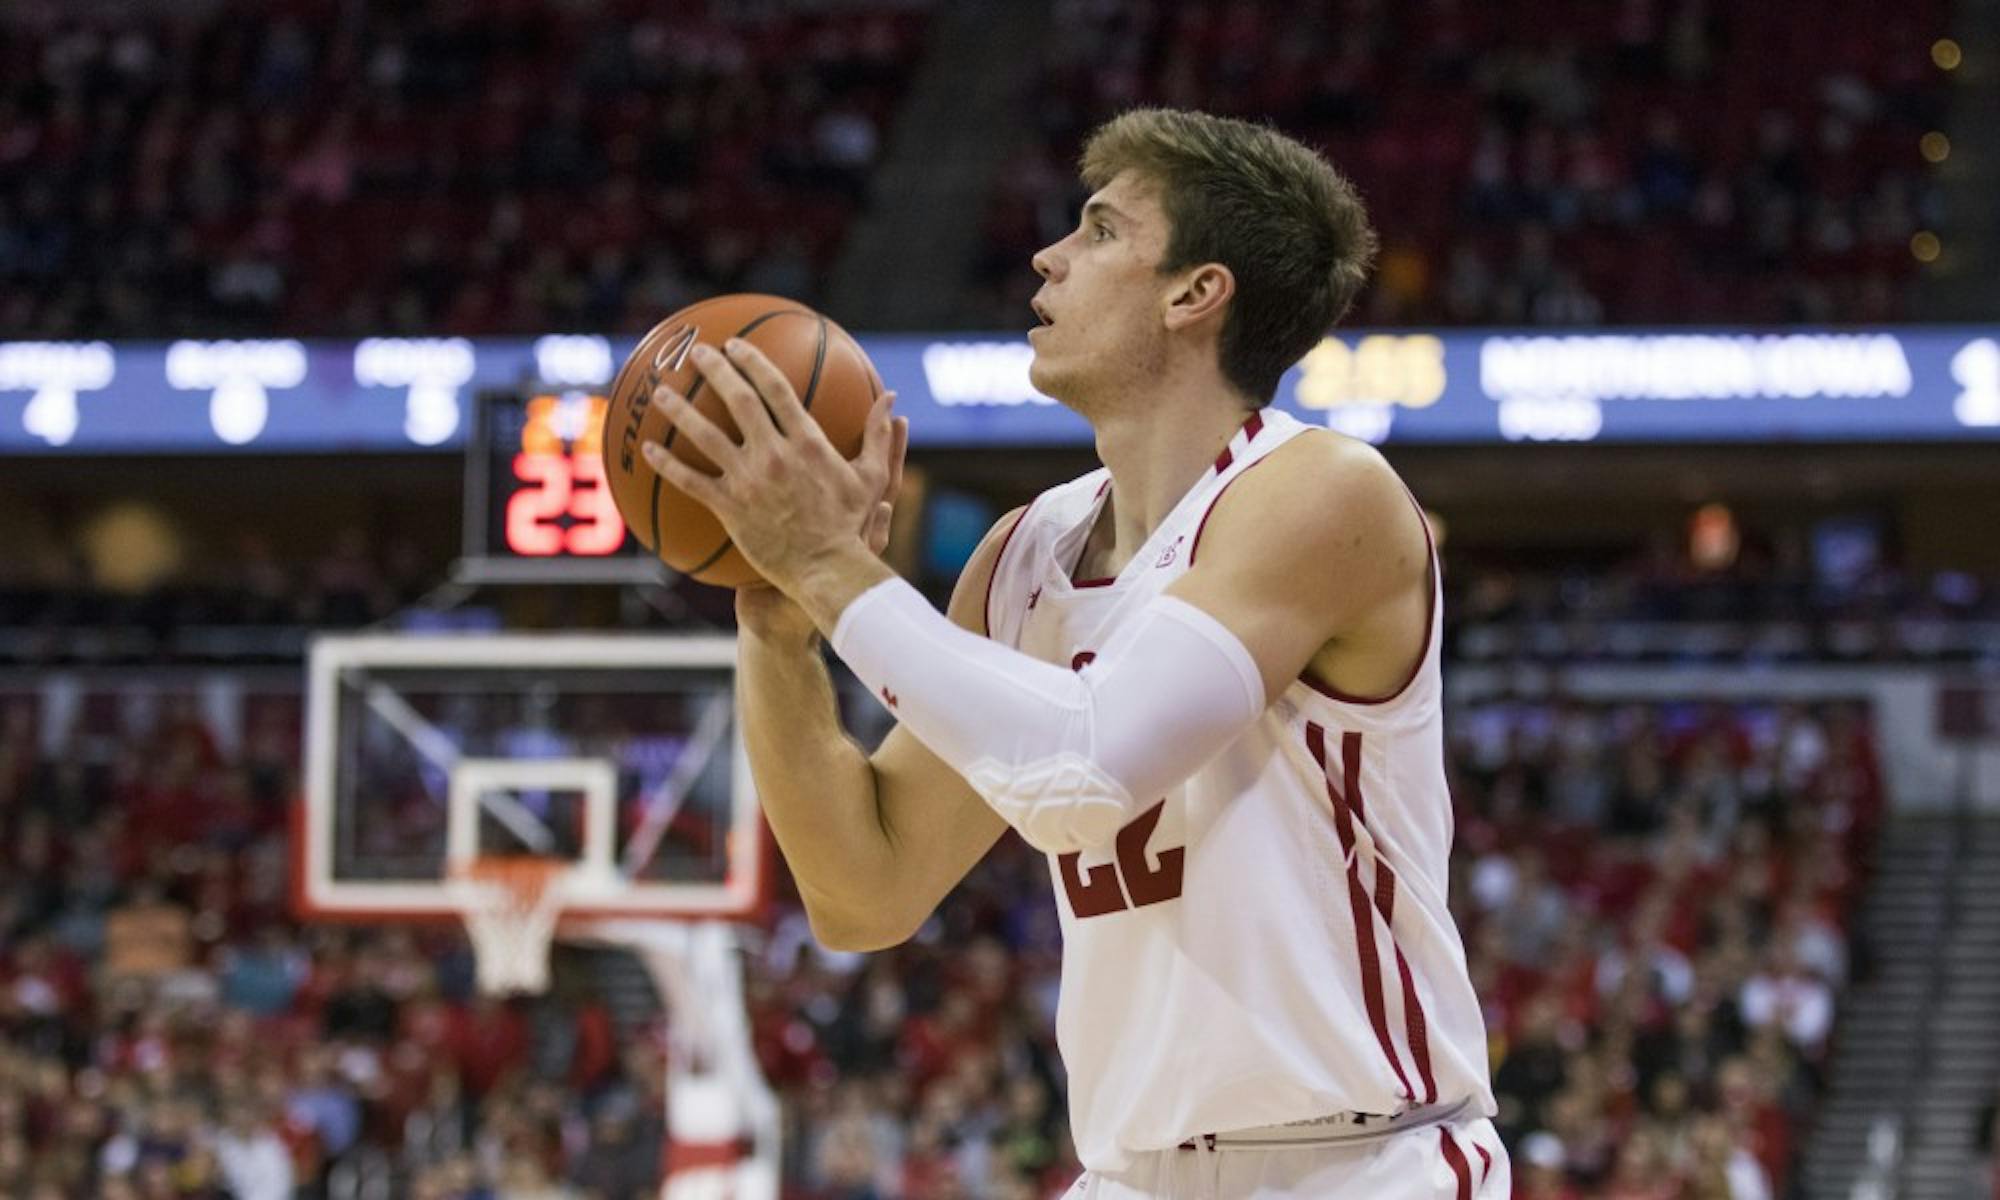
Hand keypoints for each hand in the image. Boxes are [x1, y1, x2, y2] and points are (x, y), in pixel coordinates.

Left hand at [643, 339, 905, 614]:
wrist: (826, 569)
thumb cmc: (851, 525)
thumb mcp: (873, 477)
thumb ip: (879, 436)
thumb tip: (892, 400)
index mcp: (806, 441)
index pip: (775, 389)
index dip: (753, 362)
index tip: (736, 346)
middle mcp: (774, 453)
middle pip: (738, 401)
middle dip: (715, 371)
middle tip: (697, 353)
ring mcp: (748, 480)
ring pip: (706, 435)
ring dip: (680, 410)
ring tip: (661, 392)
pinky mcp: (729, 507)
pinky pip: (690, 480)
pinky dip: (667, 463)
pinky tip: (646, 449)